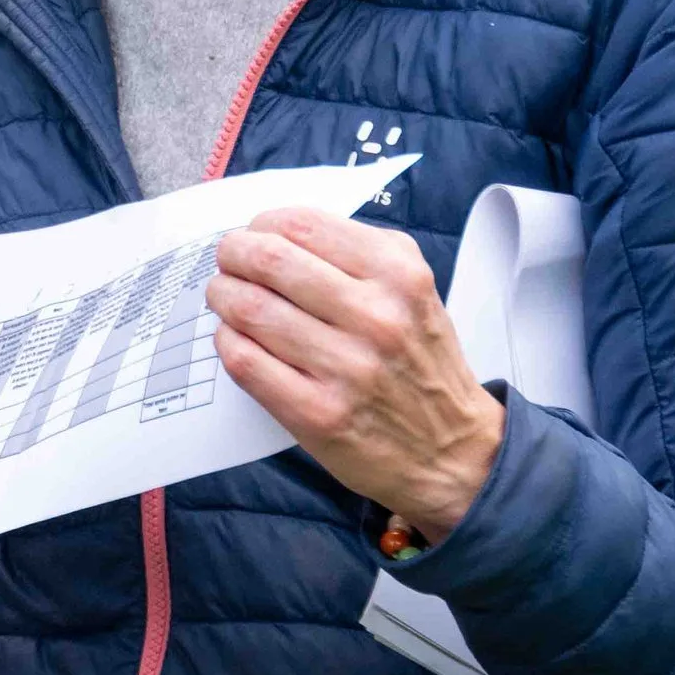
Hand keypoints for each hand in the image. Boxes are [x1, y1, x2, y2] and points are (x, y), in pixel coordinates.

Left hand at [206, 210, 503, 539]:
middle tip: (228, 261)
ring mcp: (346, 367)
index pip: (304, 225)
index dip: (263, 224)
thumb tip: (277, 234)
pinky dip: (228, 341)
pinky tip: (234, 337)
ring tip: (224, 297)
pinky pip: (246, 361)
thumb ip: (356, 255)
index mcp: (399, 275)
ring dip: (223, 296)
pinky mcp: (318, 413)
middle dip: (234, 254)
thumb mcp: (412, 290)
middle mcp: (376, 317)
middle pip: (270, 261)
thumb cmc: (420, 364)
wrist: (451, 450)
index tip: (255, 233)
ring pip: (250, 309)